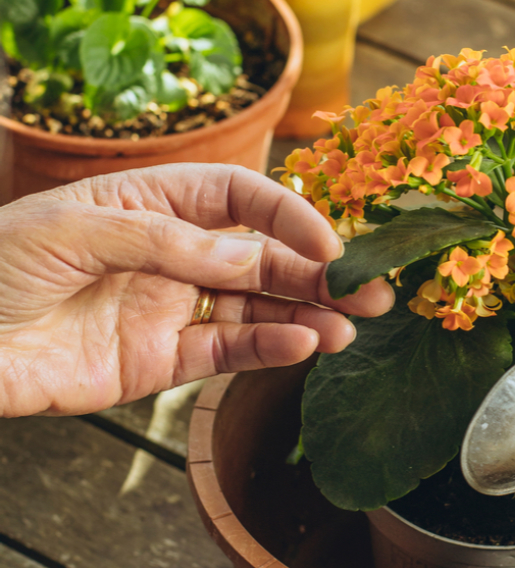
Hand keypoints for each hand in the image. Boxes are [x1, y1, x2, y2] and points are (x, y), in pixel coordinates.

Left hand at [0, 164, 393, 417]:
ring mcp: (174, 307)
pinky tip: (305, 344)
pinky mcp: (166, 360)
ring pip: (259, 305)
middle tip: (373, 292)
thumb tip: (251, 256)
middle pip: (264, 256)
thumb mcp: (79, 230)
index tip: (329, 243)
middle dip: (320, 271)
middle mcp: (176, 253)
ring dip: (309, 313)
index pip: (242, 199)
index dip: (289, 216)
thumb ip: (170, 241)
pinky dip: (270, 347)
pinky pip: (230, 350)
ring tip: (350, 326)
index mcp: (155, 203)